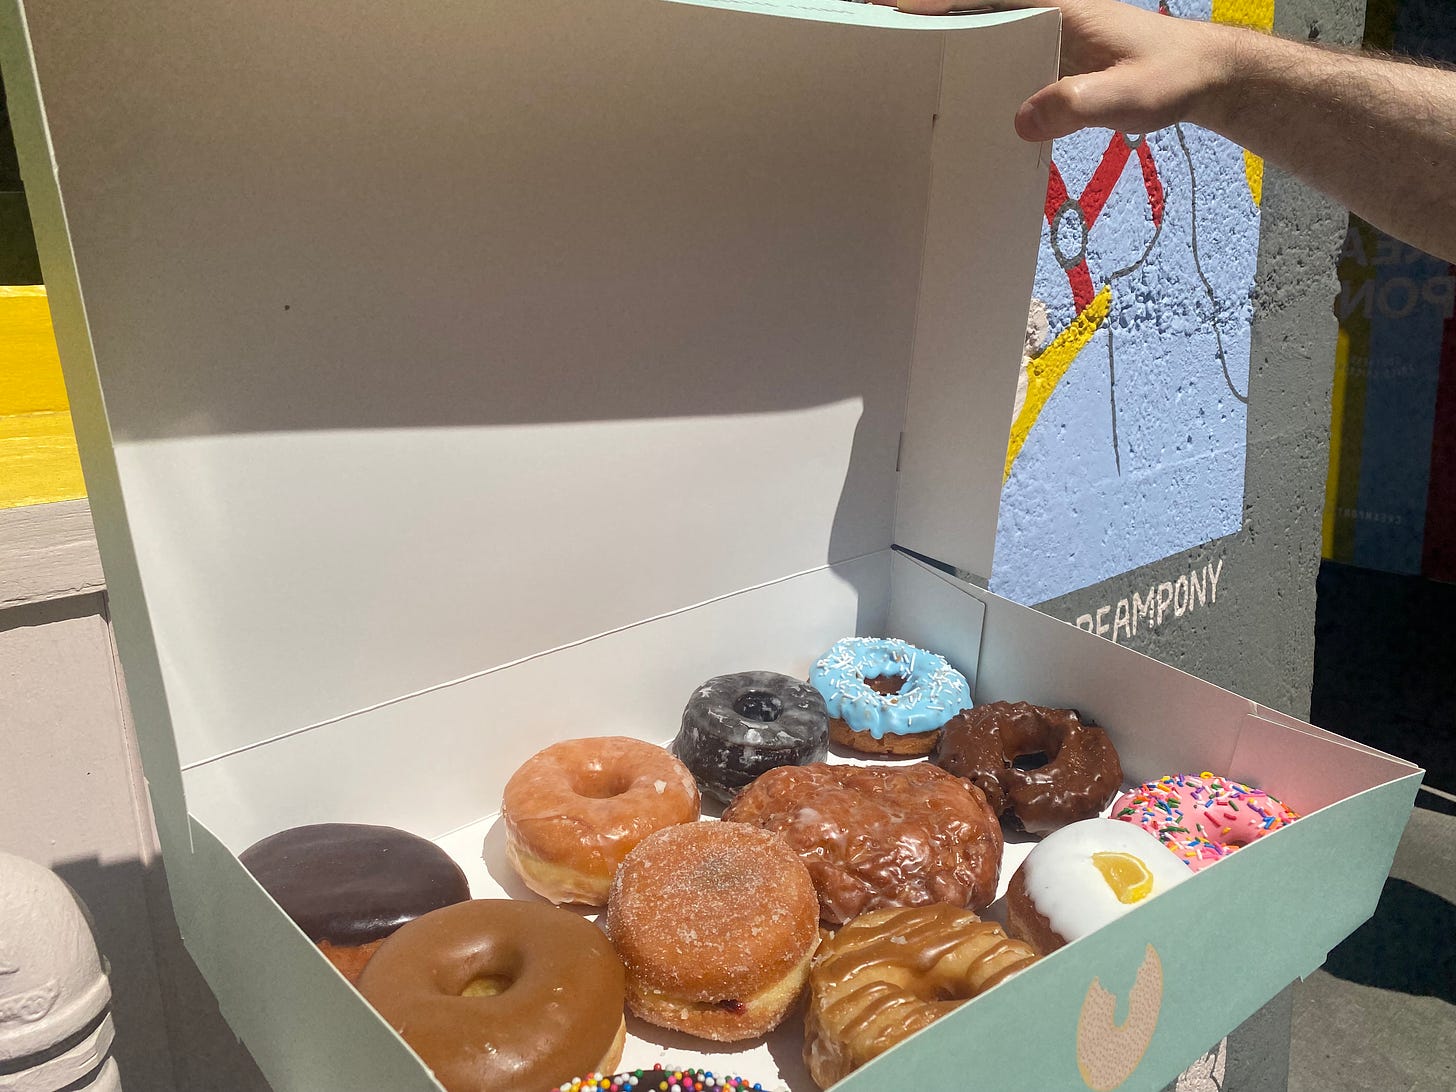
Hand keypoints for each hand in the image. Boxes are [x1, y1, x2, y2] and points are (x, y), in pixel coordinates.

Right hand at [895, 1, 1240, 141]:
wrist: (1202, 75)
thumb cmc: (1169, 77)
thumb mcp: (1127, 95)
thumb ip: (1076, 105)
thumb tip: (1019, 121)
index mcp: (1052, 3)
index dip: (929, 0)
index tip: (884, 6)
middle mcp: (1040, 9)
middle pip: (965, 7)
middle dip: (918, 17)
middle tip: (868, 35)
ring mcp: (1041, 31)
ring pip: (976, 29)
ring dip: (938, 42)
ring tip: (892, 67)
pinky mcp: (1045, 55)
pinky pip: (996, 53)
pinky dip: (967, 64)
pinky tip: (946, 92)